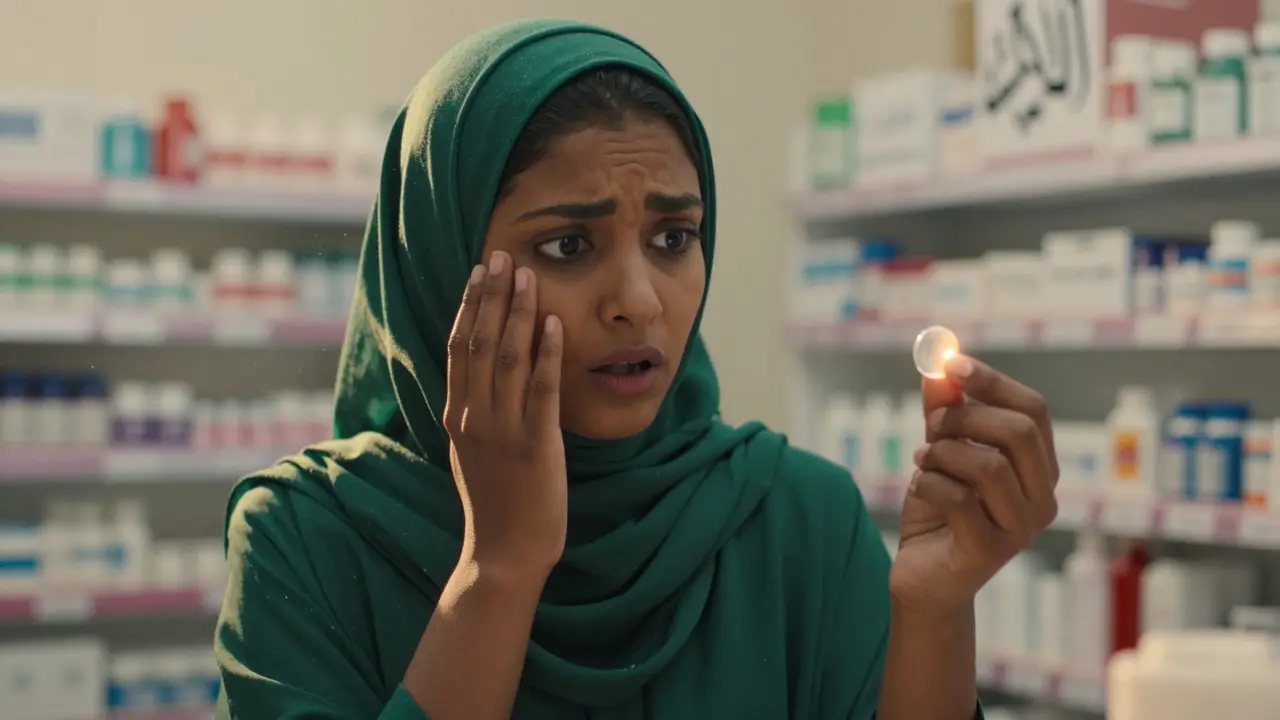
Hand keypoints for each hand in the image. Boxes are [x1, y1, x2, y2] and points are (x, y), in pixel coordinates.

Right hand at [444, 250, 566, 575]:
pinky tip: (555, 323)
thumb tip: (482, 373)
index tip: (480, 271)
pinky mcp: (534, 444)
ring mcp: (502, 430)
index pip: (458, 347)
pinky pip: (541, 390)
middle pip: (479, 342)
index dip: (469, 305)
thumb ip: (474, 411)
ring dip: (519, 313)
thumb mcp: (472, 450)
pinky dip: (547, 353)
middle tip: (502, 255)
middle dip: (492, 295)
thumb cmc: (495, 502)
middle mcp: (474, 416)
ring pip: (508, 358)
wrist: (503, 553)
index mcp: (457, 415)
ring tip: (528, 275)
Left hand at [889, 354, 1058, 614]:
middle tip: (930, 425)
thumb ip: (944, 411)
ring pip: (989, 466)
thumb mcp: (940, 453)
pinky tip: (918, 487)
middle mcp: (1042, 498)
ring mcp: (1021, 529)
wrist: (923, 578)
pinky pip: (958, 500)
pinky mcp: (989, 552)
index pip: (1034, 410)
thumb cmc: (939, 511)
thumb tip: (939, 366)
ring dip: (942, 453)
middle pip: (1018, 432)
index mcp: (1040, 467)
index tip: (951, 363)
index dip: (992, 382)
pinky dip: (928, 483)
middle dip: (964, 418)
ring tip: (922, 461)